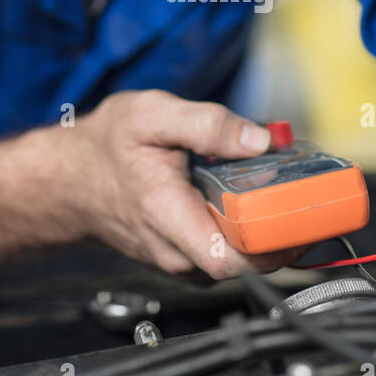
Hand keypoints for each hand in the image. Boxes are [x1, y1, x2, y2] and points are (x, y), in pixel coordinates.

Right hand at [49, 89, 309, 277]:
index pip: (230, 258)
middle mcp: (177, 252)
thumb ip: (207, 124)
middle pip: (248, 261)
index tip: (302, 212)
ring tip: (280, 189)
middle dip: (283, 228)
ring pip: (242, 258)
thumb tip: (259, 140)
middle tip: (305, 190)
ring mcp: (182, 260)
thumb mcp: (150, 114)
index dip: (275, 242)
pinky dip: (249, 228)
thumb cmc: (105, 148)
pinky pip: (230, 251)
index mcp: (168, 218)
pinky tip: (253, 199)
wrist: (70, 179)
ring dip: (269, 228)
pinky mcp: (188, 257)